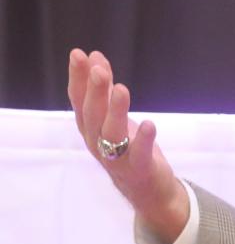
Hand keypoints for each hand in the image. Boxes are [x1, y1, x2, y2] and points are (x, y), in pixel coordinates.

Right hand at [67, 48, 189, 243]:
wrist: (146, 189)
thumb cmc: (126, 147)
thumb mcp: (113, 115)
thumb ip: (104, 89)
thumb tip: (95, 57)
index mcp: (91, 128)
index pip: (79, 100)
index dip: (77, 78)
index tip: (78, 54)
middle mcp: (97, 143)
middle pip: (92, 116)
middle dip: (94, 91)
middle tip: (98, 69)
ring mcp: (116, 158)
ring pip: (111, 134)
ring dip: (115, 111)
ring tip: (121, 89)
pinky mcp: (138, 169)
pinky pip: (138, 155)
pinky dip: (142, 139)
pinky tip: (148, 123)